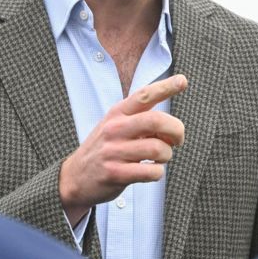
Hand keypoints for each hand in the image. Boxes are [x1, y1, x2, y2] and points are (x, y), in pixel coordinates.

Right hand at [59, 74, 187, 225]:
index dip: (165, 86)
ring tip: (159, 158)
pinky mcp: (115, 173)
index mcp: (117, 113)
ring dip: (166, 155)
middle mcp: (114, 129)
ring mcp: (113, 151)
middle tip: (177, 140)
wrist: (75, 177)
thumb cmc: (104, 149)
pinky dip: (157, 172)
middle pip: (156, 121)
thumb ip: (140, 121)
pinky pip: (151, 172)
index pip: (144, 95)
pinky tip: (150, 171)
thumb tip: (172, 125)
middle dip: (176, 130)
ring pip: (158, 149)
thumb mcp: (115, 126)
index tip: (182, 80)